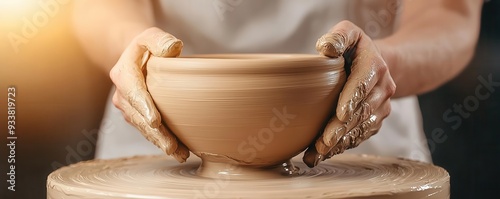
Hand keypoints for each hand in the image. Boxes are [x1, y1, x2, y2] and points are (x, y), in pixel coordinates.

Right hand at [109, 27, 189, 161]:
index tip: (155, 121)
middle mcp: (121, 94)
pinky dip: (161, 141)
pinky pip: (147, 131)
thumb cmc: (147, 46)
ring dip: (160, 142)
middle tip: (171, 146)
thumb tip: (172, 49)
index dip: (143, 107)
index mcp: (123, 73)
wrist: (136, 57)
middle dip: (155, 134)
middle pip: (138, 117)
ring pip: (143, 128)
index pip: (133, 91)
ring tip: (179, 153)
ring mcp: (128, 108)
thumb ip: (160, 40)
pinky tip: (178, 151)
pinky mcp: (136, 116)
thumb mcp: (152, 36)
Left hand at [303, 21, 395, 166]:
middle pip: (361, 112)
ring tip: (318, 153)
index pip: (363, 84)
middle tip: (323, 142)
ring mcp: (382, 106)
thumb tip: (326, 48)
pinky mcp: (376, 119)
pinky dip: (343, 145)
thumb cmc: (355, 48)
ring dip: (340, 142)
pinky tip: (325, 154)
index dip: (352, 100)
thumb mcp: (348, 32)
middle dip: (341, 129)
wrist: (378, 62)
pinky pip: (361, 135)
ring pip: (361, 128)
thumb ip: (338, 37)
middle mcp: (383, 88)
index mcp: (375, 66)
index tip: (340, 115)